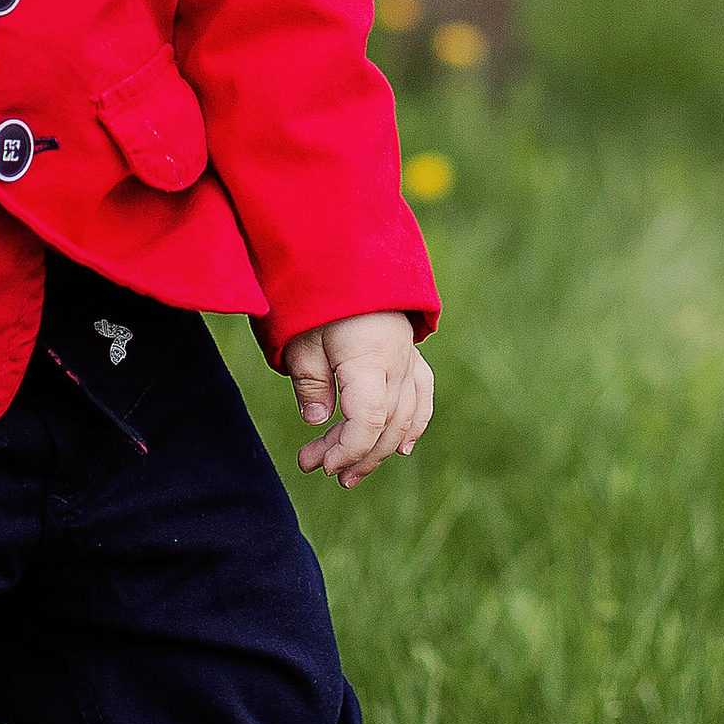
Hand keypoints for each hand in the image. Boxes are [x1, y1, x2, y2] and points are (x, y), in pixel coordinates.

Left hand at [281, 311, 432, 489]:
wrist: (352, 251)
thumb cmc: (320, 294)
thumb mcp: (302, 336)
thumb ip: (310, 381)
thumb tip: (317, 421)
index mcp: (371, 359)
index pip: (369, 421)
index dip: (347, 449)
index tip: (319, 464)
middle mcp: (398, 363)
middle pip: (386, 426)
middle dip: (354, 455)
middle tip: (318, 468)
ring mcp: (409, 358)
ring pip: (406, 417)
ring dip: (379, 449)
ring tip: (351, 472)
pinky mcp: (410, 353)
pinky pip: (422, 395)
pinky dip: (414, 424)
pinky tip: (402, 447)